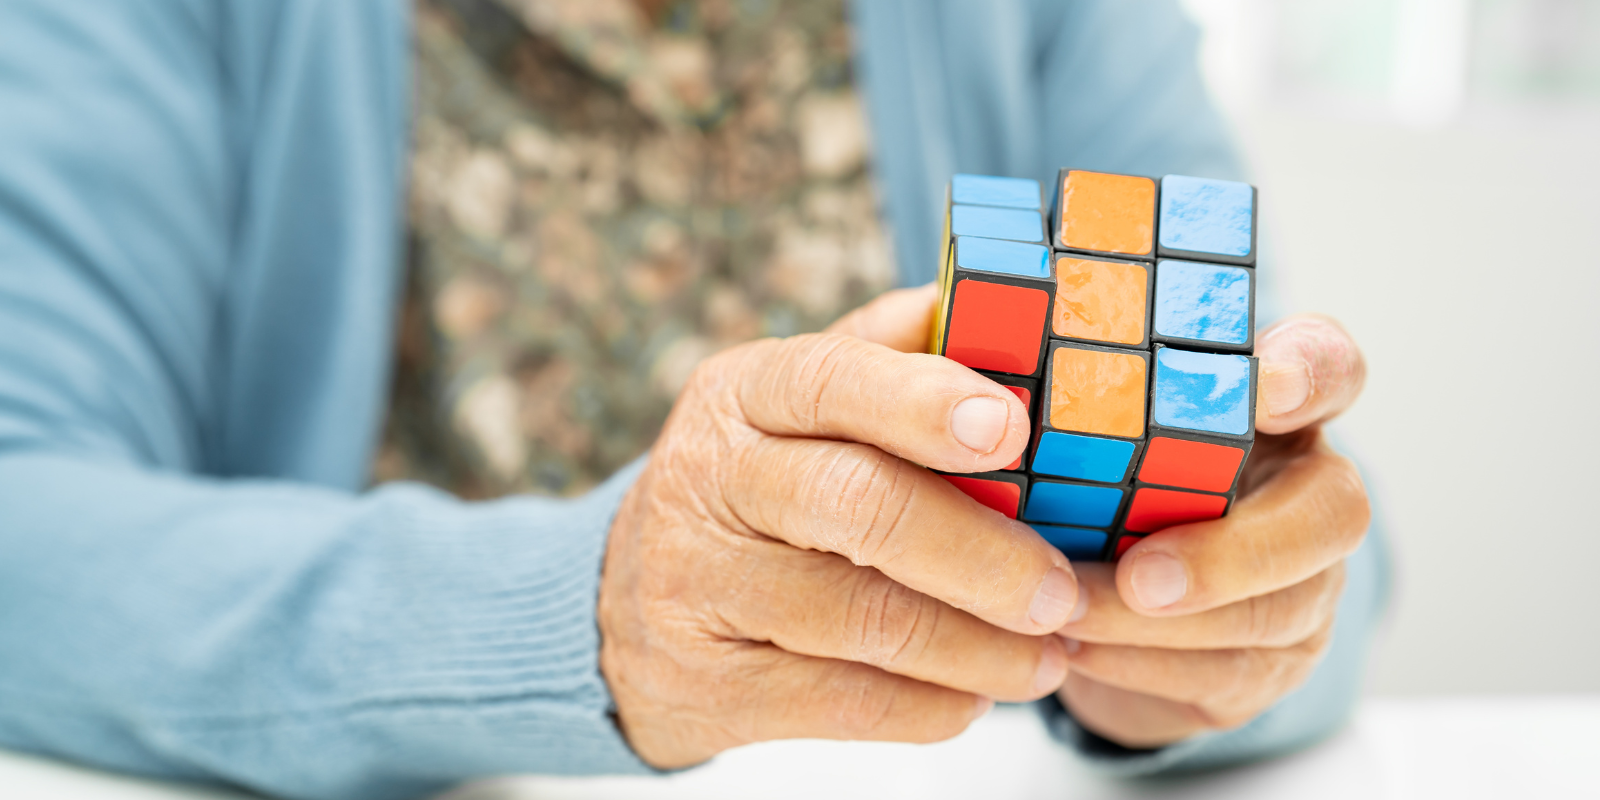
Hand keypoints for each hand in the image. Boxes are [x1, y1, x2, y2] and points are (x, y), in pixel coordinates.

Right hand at [598, 285, 1081, 768]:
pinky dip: (928, 707)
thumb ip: (893, 354)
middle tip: (1061, 592)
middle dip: (980, 554)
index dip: (925, 403)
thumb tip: (1006, 304)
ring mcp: (697, 584)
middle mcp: (709, 478)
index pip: (831, 379)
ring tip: (1047, 656)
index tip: (1012, 429)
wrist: (624, 608)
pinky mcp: (705, 684)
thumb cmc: (756, 488)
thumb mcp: (796, 405)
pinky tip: (975, 698)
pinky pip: (841, 703)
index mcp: (743, 393)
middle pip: (858, 506)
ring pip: (862, 619)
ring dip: (977, 647)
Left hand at [1054, 314, 1370, 747]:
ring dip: (1161, 625)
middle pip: (1334, 514)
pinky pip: (1226, 673)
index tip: (1269, 387)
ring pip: (1274, 612)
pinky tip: (1075, 649)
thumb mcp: (1079, 422)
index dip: (1312, 372)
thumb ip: (1070, 389)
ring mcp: (1305, 581)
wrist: (1104, 595)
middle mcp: (1308, 487)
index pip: (1330, 366)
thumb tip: (977, 366)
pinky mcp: (1272, 662)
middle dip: (1233, 553)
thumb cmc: (1088, 475)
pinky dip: (1141, 665)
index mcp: (1272, 404)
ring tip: (1069, 616)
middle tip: (1142, 579)